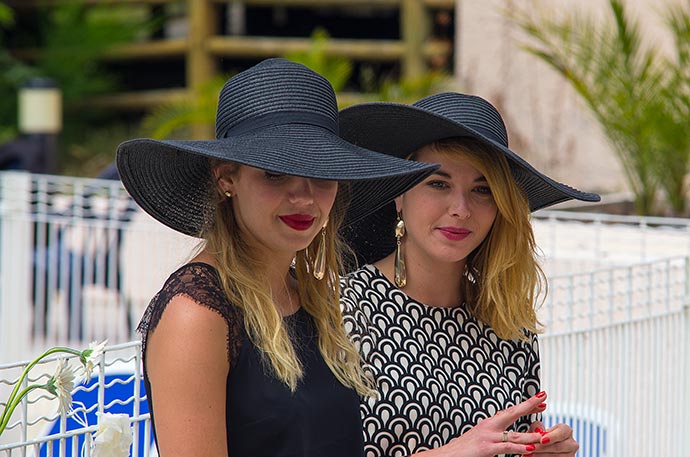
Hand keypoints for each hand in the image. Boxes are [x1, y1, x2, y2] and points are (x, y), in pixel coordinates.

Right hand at [413, 391, 547, 456]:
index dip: (525, 406)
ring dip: (530, 433)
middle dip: (529, 406)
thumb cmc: (463, 449)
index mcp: (489, 423)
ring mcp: (488, 436)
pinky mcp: (486, 448)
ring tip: (544, 432)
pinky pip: (506, 447)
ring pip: (514, 433)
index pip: (510, 411)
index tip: (539, 401)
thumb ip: (494, 435)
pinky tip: (530, 449)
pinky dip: (519, 447)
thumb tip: (506, 435)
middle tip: (543, 399)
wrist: (446, 455)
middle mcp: (489, 426)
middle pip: (512, 413)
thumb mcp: (480, 438)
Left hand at [527, 421, 578, 455]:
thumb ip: (537, 427)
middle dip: (542, 448)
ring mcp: (570, 454)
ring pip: (556, 456)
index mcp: (566, 430)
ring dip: (540, 455)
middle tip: (530, 448)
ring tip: (528, 454)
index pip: (563, 431)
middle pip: (558, 446)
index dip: (552, 436)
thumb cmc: (542, 438)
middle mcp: (571, 443)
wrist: (544, 450)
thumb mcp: (538, 430)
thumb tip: (537, 428)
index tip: (542, 440)